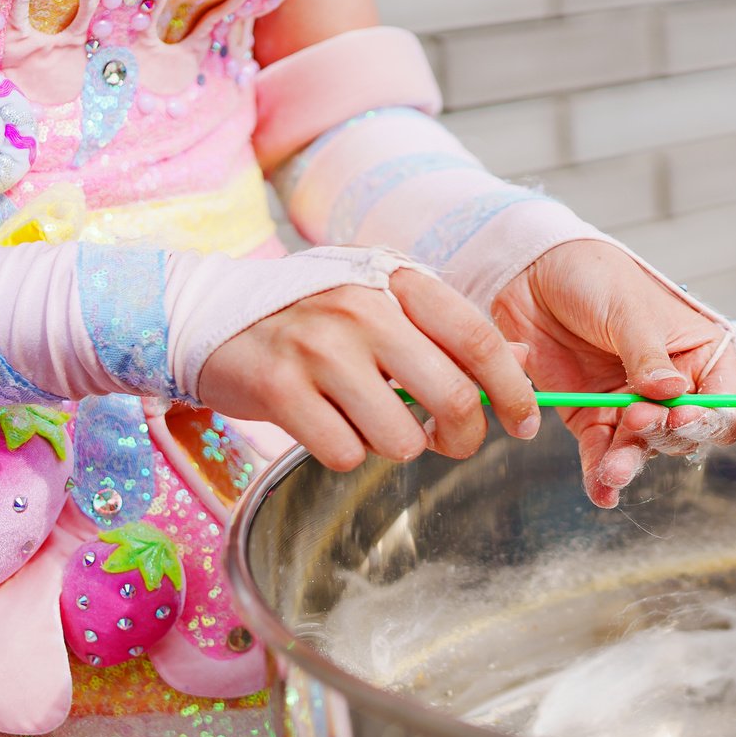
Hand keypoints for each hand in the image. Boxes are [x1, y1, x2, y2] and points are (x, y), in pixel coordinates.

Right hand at [199, 269, 536, 471]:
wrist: (209, 312)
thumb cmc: (314, 314)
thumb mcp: (387, 305)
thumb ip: (453, 333)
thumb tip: (526, 360)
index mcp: (398, 282)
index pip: (479, 340)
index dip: (513, 390)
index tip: (525, 423)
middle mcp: (363, 308)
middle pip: (452, 397)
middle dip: (463, 437)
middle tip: (450, 442)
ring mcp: (319, 347)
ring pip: (400, 438)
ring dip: (393, 445)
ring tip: (367, 420)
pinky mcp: (280, 387)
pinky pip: (345, 453)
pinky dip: (344, 452)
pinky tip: (326, 423)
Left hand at [493, 239, 735, 507]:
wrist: (533, 273)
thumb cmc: (595, 275)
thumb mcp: (628, 309)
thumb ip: (648, 356)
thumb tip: (670, 392)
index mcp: (699, 355)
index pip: (724, 403)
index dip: (708, 417)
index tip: (681, 413)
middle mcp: (673, 388)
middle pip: (683, 433)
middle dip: (661, 434)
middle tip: (635, 419)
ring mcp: (633, 406)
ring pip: (643, 449)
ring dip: (629, 462)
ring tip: (612, 471)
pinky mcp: (595, 417)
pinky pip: (602, 453)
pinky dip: (600, 474)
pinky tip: (601, 491)